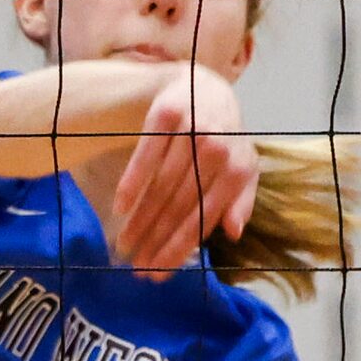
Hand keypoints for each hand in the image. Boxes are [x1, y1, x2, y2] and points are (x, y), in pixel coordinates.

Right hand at [109, 68, 258, 280]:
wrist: (201, 87)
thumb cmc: (221, 140)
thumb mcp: (240, 169)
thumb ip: (240, 200)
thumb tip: (233, 232)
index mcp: (240, 169)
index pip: (204, 218)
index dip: (179, 249)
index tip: (158, 273)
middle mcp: (219, 149)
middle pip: (180, 206)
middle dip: (156, 242)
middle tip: (136, 267)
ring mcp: (193, 129)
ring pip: (161, 186)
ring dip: (140, 220)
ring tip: (124, 244)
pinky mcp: (167, 112)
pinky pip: (145, 155)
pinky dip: (132, 183)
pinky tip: (120, 208)